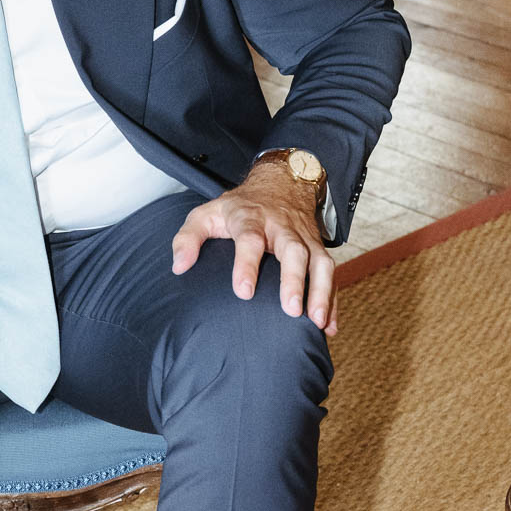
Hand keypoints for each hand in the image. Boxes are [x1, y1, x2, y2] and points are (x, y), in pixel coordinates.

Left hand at [171, 161, 337, 334]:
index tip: (244, 292)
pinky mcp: (318, 249)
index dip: (247, 265)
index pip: (250, 239)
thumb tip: (179, 266)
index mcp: (251, 219)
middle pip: (293, 251)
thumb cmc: (239, 208)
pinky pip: (330, 274)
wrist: (280, 184)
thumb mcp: (207, 214)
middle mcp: (282, 228)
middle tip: (290, 310)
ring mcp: (304, 238)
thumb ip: (188, 238)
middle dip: (294, 280)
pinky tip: (329, 326)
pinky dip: (332, 299)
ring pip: (320, 262)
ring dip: (321, 291)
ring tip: (316, 321)